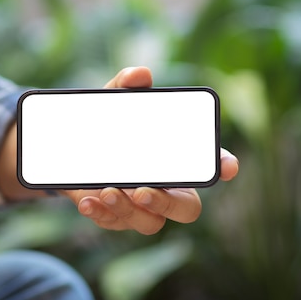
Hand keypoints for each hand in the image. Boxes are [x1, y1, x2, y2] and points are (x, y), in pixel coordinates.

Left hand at [63, 67, 238, 234]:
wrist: (72, 150)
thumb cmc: (108, 126)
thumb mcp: (112, 103)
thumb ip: (125, 87)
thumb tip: (139, 75)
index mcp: (177, 159)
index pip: (209, 165)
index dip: (223, 166)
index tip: (228, 167)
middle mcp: (168, 188)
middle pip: (187, 209)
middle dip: (167, 203)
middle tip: (143, 190)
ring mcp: (144, 207)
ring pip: (150, 223)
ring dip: (128, 209)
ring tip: (106, 190)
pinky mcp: (118, 217)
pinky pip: (116, 224)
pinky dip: (101, 214)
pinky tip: (87, 201)